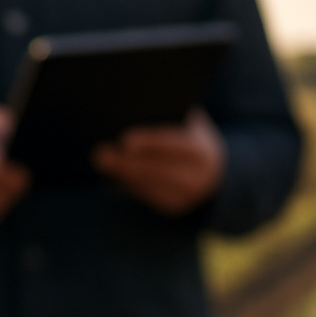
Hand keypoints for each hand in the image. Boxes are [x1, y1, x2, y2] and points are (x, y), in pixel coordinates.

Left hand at [91, 108, 225, 214]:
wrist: (214, 173)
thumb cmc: (191, 138)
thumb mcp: (190, 123)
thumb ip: (170, 116)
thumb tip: (133, 108)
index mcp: (202, 152)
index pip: (173, 145)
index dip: (149, 142)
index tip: (124, 140)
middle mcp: (199, 178)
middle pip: (157, 169)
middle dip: (127, 163)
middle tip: (101, 155)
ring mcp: (188, 196)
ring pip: (150, 186)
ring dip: (123, 175)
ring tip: (103, 164)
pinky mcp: (176, 208)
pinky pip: (149, 198)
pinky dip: (131, 186)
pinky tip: (115, 176)